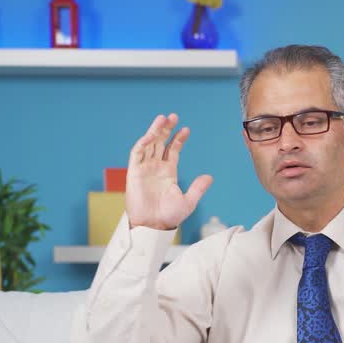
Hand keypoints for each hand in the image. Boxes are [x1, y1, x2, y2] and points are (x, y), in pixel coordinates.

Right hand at [125, 113, 212, 230]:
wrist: (153, 226)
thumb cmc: (168, 217)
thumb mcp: (188, 201)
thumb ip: (198, 188)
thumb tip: (209, 177)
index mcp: (168, 173)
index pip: (172, 150)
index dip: (178, 139)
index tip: (186, 129)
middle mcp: (156, 168)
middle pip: (160, 143)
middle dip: (166, 129)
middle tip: (173, 116)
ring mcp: (144, 169)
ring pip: (148, 144)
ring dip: (154, 131)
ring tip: (162, 119)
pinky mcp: (134, 172)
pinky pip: (136, 154)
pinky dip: (142, 143)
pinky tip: (150, 135)